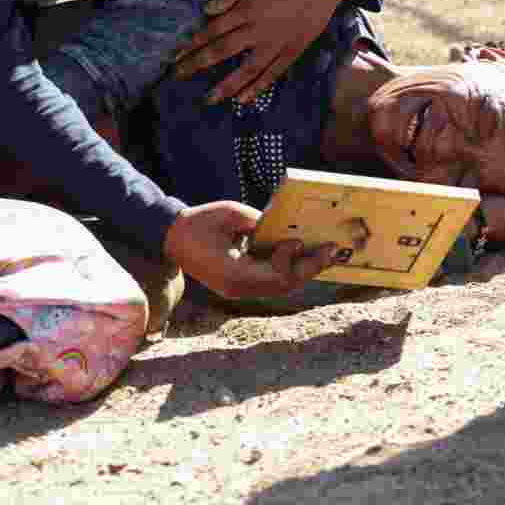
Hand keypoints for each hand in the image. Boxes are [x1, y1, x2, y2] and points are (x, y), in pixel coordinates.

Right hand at [164, 201, 337, 298]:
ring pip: (281, 287)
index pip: (273, 276)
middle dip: (310, 268)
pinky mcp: (242, 286)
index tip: (296, 241)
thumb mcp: (230, 214)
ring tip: (324, 255)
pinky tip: (304, 257)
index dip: (291, 260)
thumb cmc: (200, 222)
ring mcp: (240, 291)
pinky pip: (272, 282)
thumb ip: (258, 222)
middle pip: (283, 286)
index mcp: (232, 274)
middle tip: (331, 252)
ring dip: (304, 271)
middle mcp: (238, 289)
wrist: (173, 238)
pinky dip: (289, 270)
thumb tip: (285, 227)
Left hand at [173, 0, 354, 104]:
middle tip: (178, 77)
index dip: (192, 44)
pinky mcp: (292, 52)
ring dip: (227, 85)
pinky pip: (273, 74)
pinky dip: (257, 87)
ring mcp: (276, 43)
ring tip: (210, 99)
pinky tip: (242, 99)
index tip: (175, 56)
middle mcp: (258, 30)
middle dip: (198, 64)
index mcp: (246, 10)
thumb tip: (207, 11)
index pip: (212, 30)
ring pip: (247, 69)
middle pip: (223, 50)